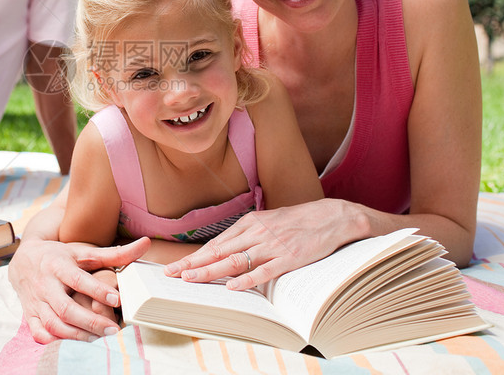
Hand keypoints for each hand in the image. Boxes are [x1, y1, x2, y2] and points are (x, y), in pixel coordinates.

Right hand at [8, 236, 149, 342]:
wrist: (23, 260)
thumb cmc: (60, 255)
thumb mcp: (84, 252)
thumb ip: (115, 253)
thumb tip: (146, 244)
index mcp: (58, 265)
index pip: (78, 279)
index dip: (97, 290)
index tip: (117, 300)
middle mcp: (45, 284)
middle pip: (65, 307)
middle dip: (89, 321)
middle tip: (113, 330)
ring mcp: (36, 301)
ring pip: (53, 323)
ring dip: (76, 334)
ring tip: (99, 338)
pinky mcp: (30, 315)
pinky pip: (39, 332)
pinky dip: (54, 341)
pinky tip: (74, 343)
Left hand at [164, 200, 363, 289]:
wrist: (331, 217)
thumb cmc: (298, 221)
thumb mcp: (268, 222)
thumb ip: (247, 235)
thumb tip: (225, 251)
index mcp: (250, 223)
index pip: (216, 244)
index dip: (194, 256)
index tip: (176, 266)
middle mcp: (256, 233)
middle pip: (219, 251)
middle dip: (193, 263)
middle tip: (172, 273)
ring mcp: (272, 245)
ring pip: (235, 260)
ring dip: (210, 271)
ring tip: (191, 279)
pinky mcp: (288, 258)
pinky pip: (264, 271)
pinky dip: (247, 279)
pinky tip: (232, 286)